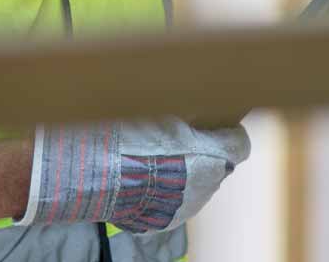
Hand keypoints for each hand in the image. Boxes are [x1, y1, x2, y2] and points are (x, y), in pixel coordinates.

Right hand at [17, 117, 249, 233]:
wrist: (89, 174)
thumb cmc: (125, 135)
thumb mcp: (162, 111)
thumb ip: (189, 113)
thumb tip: (198, 105)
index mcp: (213, 156)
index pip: (239, 143)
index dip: (225, 131)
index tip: (211, 123)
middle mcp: (206, 187)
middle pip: (216, 164)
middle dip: (201, 150)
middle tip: (172, 136)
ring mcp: (184, 208)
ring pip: (195, 185)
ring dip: (182, 171)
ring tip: (150, 157)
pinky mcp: (163, 222)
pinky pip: (173, 201)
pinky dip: (162, 189)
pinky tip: (141, 176)